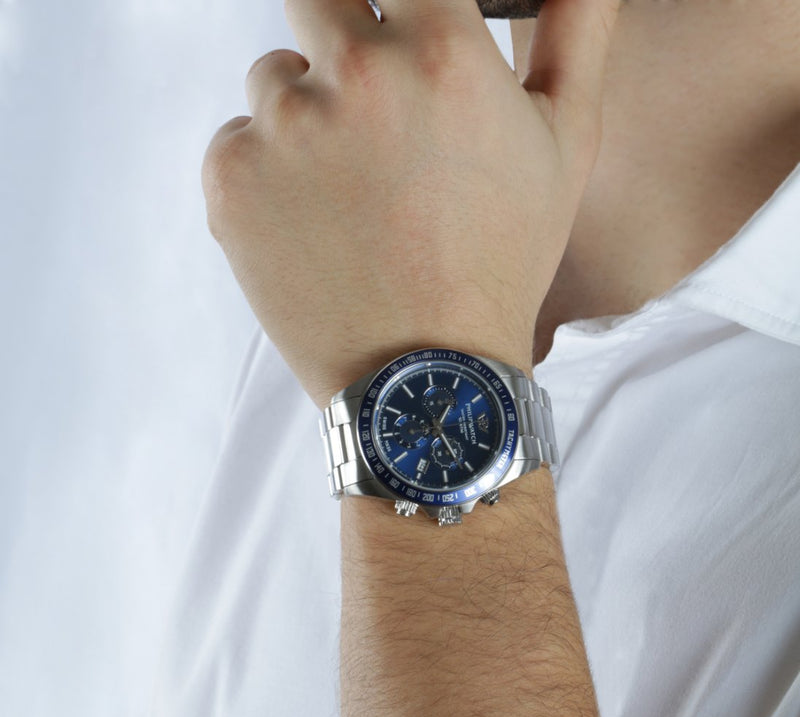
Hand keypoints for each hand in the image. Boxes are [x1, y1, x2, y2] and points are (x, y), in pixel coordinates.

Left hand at [203, 0, 620, 407]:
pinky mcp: (229, 181)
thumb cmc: (500, 263)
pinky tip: (311, 225)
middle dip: (343, 36)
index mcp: (437, 51)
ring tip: (350, 194)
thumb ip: (580, 25)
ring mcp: (280, 129)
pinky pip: (237, 140)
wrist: (427, 371)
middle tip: (373, 109)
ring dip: (304, 116)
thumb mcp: (566, 144)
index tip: (401, 28)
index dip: (403, 5)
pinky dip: (266, 172)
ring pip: (274, 78)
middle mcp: (351, 75)